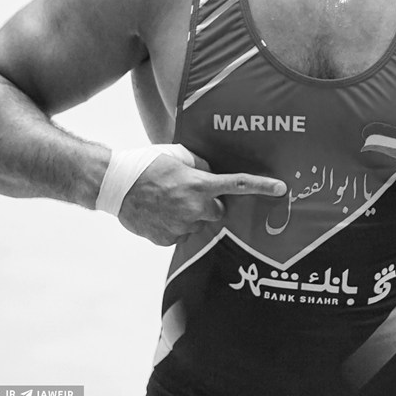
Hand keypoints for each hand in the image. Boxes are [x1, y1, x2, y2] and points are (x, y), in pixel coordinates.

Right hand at [118, 149, 285, 245]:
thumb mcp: (177, 156)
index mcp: (198, 185)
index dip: (261, 186)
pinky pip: (181, 235)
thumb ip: (201, 166)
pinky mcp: (167, 240)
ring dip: (189, 216)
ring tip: (166, 202)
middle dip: (208, 205)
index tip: (281, 188)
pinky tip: (158, 213)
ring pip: (198, 225)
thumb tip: (212, 175)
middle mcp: (193, 208)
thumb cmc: (146, 165)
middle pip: (217, 212)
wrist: (114, 185)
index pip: (237, 185)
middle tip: (188, 193)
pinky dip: (174, 226)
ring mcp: (180, 227)